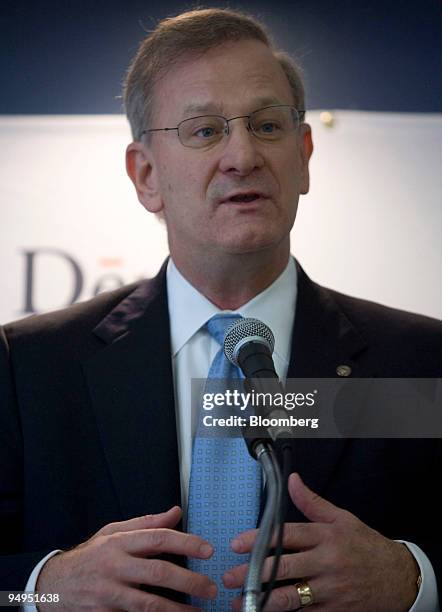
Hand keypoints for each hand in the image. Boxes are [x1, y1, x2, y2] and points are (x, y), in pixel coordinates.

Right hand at [36, 505, 216, 610]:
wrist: (53, 586)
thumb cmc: (89, 556)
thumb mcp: (113, 532)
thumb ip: (146, 523)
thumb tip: (176, 512)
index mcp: (119, 542)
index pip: (158, 538)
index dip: (185, 542)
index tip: (207, 550)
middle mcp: (115, 566)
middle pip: (158, 572)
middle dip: (189, 581)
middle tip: (210, 587)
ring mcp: (109, 594)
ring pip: (149, 603)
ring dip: (177, 610)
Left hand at [223, 473, 419, 610]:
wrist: (399, 577)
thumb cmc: (366, 545)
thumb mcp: (342, 518)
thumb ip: (312, 502)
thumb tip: (291, 480)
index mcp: (326, 536)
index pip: (286, 535)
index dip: (259, 539)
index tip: (237, 544)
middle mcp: (326, 562)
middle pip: (284, 568)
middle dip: (253, 574)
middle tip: (229, 577)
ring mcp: (330, 590)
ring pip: (291, 597)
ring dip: (262, 601)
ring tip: (240, 603)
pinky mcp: (335, 611)